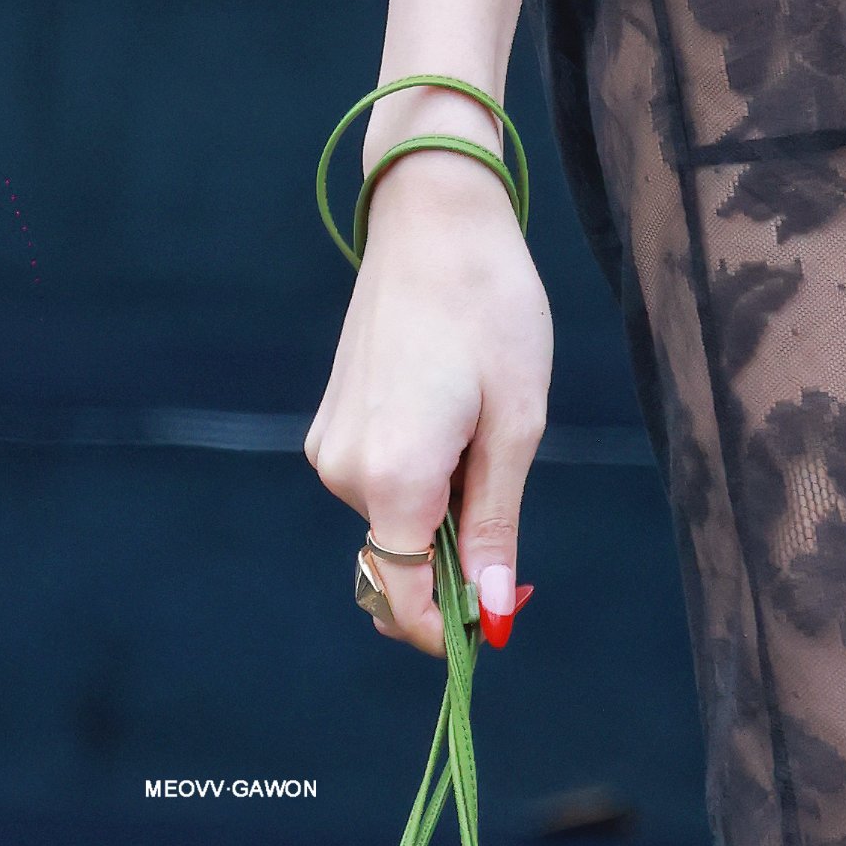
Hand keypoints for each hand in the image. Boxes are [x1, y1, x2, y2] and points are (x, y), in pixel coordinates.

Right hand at [306, 148, 552, 655]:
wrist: (433, 216)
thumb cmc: (491, 307)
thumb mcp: (517, 419)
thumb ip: (495, 522)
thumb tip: (491, 614)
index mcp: (392, 476)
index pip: (401, 601)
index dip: (448, 629)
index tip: (499, 616)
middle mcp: (344, 471)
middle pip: (399, 564)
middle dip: (453, 559)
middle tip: (509, 498)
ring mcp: (328, 446)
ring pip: (391, 521)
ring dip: (438, 507)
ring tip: (478, 426)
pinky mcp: (329, 423)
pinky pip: (376, 482)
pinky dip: (416, 477)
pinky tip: (449, 411)